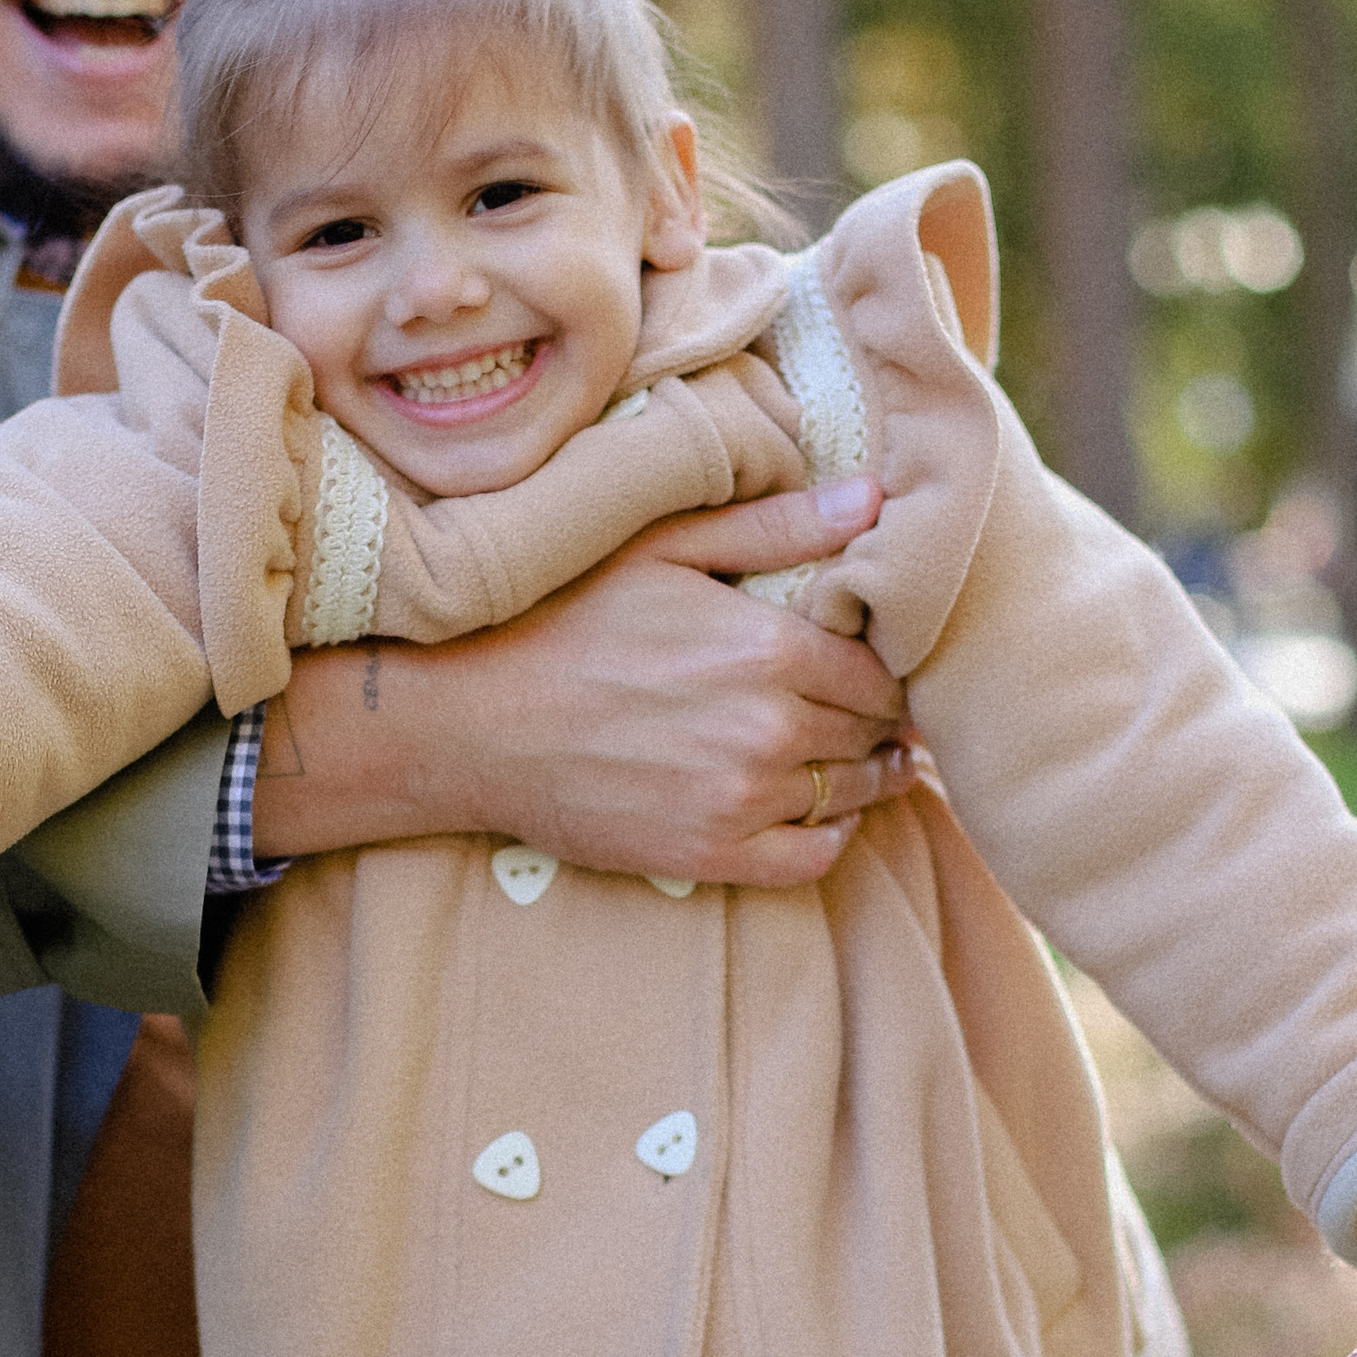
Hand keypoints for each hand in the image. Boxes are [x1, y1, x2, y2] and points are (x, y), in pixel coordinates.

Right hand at [256, 478, 916, 888]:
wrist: (469, 720)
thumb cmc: (559, 618)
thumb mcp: (660, 546)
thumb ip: (773, 526)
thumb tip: (871, 498)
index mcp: (767, 648)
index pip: (879, 670)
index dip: (886, 668)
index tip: (876, 665)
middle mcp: (765, 730)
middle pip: (871, 733)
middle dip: (878, 720)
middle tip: (874, 712)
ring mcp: (738, 800)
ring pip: (849, 795)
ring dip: (863, 776)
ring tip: (856, 757)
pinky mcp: (707, 854)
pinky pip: (810, 858)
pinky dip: (828, 836)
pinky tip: (815, 810)